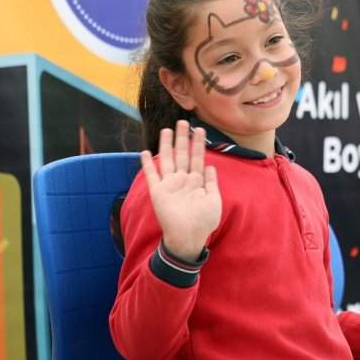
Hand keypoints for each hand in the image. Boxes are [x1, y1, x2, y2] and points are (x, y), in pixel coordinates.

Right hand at [142, 120, 221, 260]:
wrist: (189, 237)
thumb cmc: (204, 221)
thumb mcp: (214, 200)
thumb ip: (212, 182)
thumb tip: (211, 166)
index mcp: (197, 181)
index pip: (198, 158)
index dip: (199, 144)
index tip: (200, 129)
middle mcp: (183, 180)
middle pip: (183, 154)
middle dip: (183, 138)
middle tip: (183, 122)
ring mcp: (170, 185)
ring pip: (168, 160)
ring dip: (166, 145)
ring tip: (167, 129)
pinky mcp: (158, 192)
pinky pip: (152, 175)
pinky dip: (148, 164)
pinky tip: (145, 152)